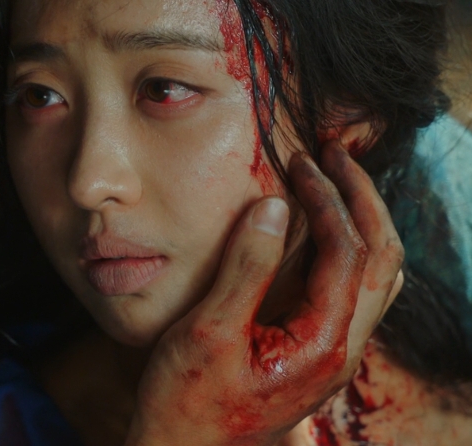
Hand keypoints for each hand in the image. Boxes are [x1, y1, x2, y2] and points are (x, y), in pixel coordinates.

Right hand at [125, 140, 404, 445]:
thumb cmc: (188, 404)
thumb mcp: (207, 333)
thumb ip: (246, 269)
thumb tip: (274, 207)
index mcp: (321, 343)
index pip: (347, 251)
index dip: (327, 198)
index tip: (299, 162)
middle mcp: (340, 350)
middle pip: (382, 259)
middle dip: (363, 200)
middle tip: (333, 156)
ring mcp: (331, 354)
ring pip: (374, 276)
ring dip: (361, 222)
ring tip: (333, 182)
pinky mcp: (314, 354)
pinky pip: (350, 292)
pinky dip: (344, 249)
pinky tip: (312, 233)